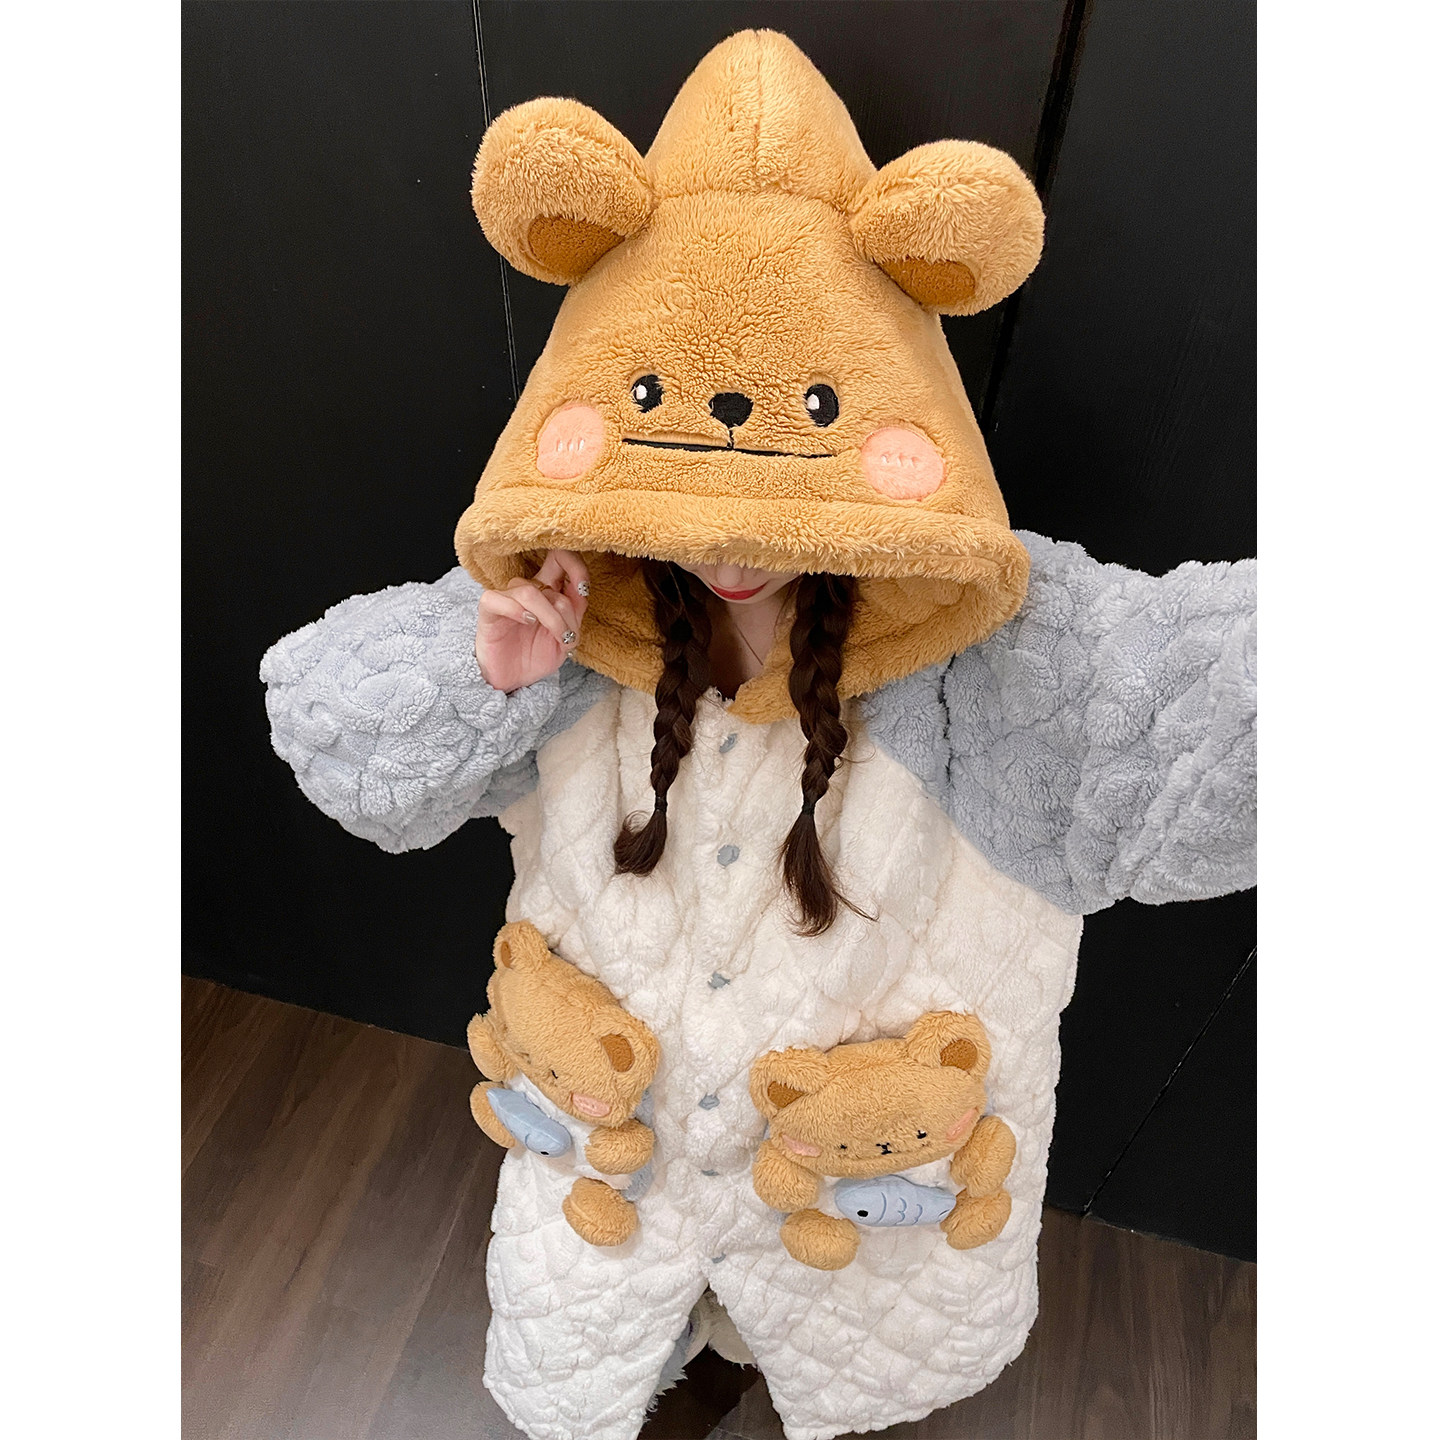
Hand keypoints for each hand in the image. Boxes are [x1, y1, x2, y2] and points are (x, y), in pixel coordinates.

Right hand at [475, 549, 589, 691]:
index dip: (575, 566)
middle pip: (550, 573)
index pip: (559, 558)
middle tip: (569, 635)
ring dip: (550, 616)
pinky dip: (515, 609)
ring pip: (530, 591)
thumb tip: (581, 589)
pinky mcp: (488, 611)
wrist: (514, 681)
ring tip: (557, 638)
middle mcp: (527, 589)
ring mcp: (507, 598)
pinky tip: (528, 622)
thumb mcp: (566, 638)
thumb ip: (575, 613)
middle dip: (566, 607)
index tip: (584, 588)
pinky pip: (497, 599)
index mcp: (547, 590)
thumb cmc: (536, 656)